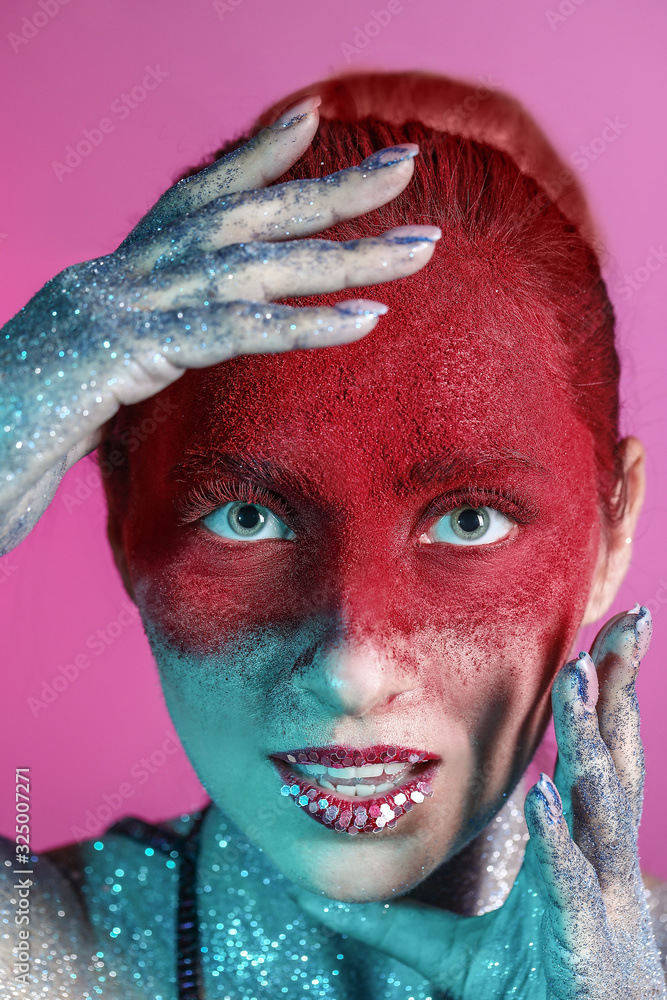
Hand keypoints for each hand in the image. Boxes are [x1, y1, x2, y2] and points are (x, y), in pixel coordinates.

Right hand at [0, 94, 439, 547]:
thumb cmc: (36, 404)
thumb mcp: (101, 355)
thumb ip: (151, 334)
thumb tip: (194, 334)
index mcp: (128, 265)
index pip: (200, 196)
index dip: (256, 155)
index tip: (310, 118)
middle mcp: (137, 267)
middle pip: (250, 216)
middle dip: (332, 191)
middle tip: (406, 166)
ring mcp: (139, 300)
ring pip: (260, 265)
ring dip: (347, 256)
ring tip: (421, 249)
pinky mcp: (140, 346)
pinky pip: (237, 330)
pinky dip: (305, 323)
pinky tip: (365, 318)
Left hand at [289, 605, 666, 998]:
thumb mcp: (455, 955)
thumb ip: (396, 921)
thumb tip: (321, 897)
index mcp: (580, 854)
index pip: (595, 764)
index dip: (603, 704)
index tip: (596, 642)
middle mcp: (601, 868)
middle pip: (616, 764)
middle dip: (619, 693)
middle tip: (625, 622)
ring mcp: (601, 904)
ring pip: (602, 808)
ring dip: (588, 741)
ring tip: (575, 678)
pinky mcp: (585, 946)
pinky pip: (573, 883)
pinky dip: (561, 839)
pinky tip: (544, 793)